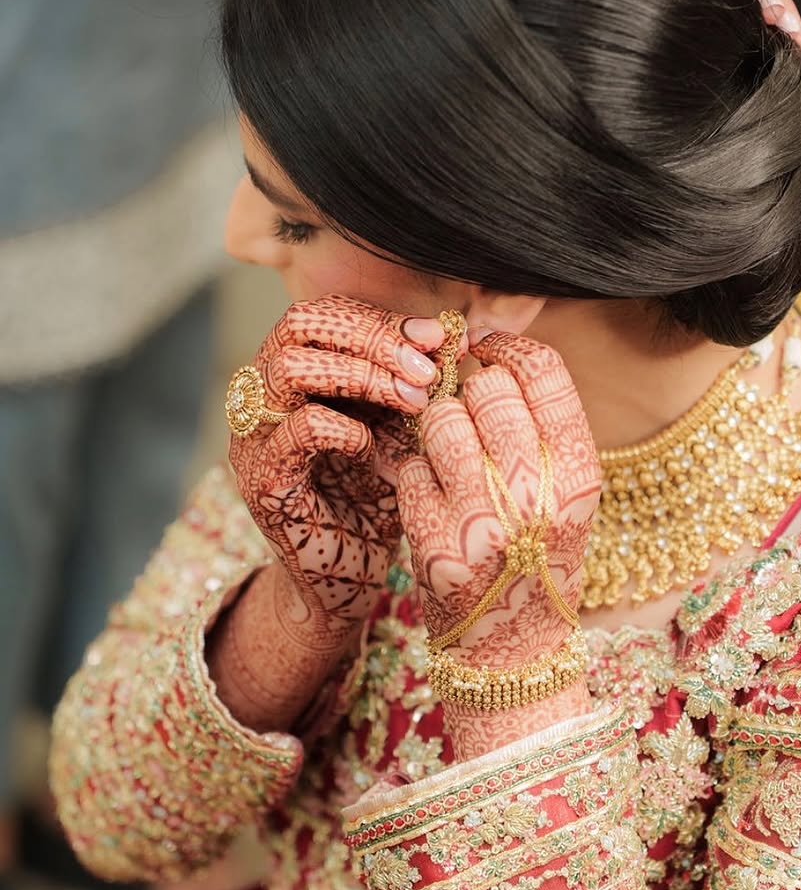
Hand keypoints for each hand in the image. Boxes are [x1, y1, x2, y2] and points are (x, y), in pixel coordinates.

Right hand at [228, 297, 450, 644]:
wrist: (350, 575)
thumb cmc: (376, 493)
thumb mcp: (399, 426)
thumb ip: (414, 381)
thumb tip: (455, 334)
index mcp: (293, 373)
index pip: (324, 314)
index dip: (380, 317)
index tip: (435, 335)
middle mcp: (264, 396)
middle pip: (298, 325)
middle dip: (371, 337)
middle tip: (425, 369)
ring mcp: (255, 438)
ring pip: (290, 369)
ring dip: (362, 375)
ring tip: (414, 400)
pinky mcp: (263, 483)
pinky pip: (296, 432)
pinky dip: (344, 428)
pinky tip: (373, 446)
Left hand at [396, 331, 601, 668]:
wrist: (513, 645)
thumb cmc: (539, 552)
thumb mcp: (565, 490)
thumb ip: (542, 424)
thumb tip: (489, 348)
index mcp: (579, 473)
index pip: (544, 371)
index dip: (508, 346)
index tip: (488, 348)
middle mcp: (536, 495)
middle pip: (487, 388)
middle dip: (472, 392)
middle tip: (472, 418)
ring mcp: (482, 521)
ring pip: (440, 420)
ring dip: (439, 429)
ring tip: (452, 458)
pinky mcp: (434, 544)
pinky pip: (410, 468)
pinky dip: (417, 477)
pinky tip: (436, 502)